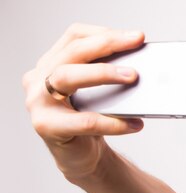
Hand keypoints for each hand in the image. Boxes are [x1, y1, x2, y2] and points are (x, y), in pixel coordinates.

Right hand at [22, 24, 144, 176]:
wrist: (82, 157)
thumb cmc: (91, 121)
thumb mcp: (98, 93)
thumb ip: (107, 74)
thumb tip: (140, 61)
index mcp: (51, 64)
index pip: (74, 37)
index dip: (104, 34)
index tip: (135, 37)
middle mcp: (39, 79)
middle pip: (71, 53)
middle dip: (106, 46)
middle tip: (135, 47)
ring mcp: (38, 102)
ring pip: (67, 77)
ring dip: (103, 73)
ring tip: (133, 77)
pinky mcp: (46, 126)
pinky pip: (84, 121)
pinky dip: (113, 122)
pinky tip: (134, 124)